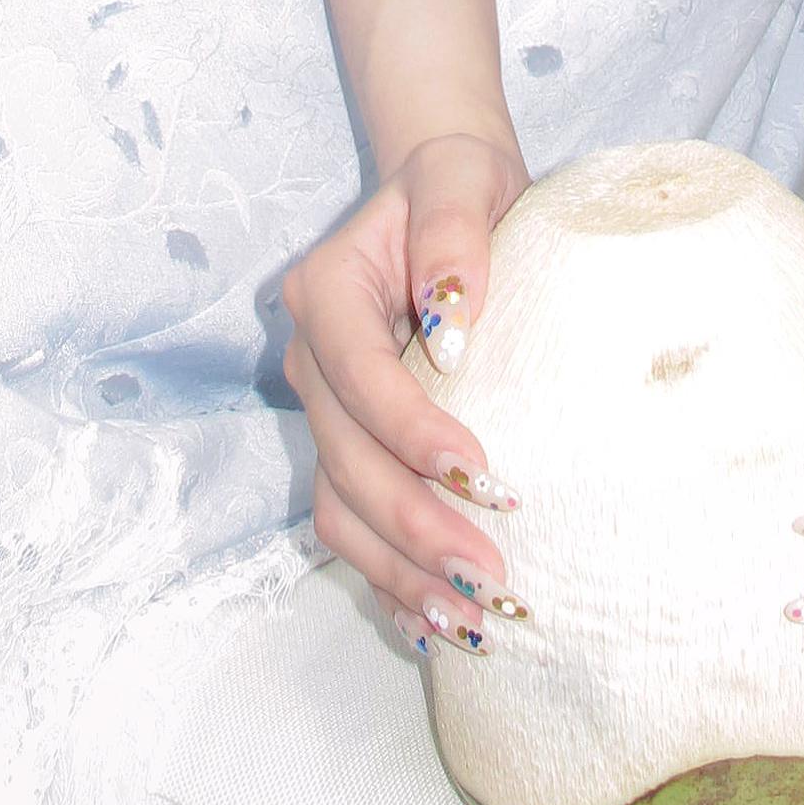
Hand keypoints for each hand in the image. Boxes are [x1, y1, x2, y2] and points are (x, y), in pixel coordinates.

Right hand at [283, 129, 530, 655]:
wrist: (446, 193)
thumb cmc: (459, 184)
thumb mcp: (463, 178)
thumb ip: (454, 234)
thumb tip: (452, 324)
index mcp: (328, 291)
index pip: (357, 376)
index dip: (410, 433)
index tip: (484, 473)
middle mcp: (313, 358)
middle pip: (346, 459)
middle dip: (412, 525)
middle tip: (490, 574)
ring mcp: (327, 408)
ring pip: (341, 508)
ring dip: (399, 571)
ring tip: (471, 622)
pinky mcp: (353, 444)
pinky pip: (354, 523)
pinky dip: (388, 579)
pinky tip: (434, 626)